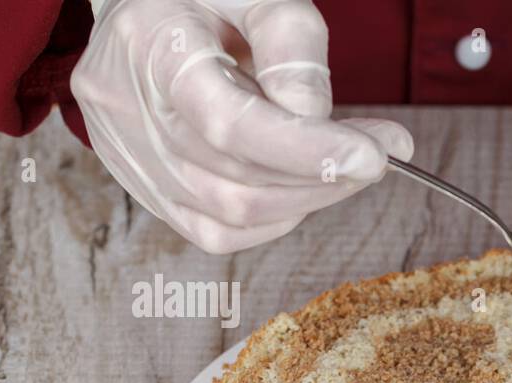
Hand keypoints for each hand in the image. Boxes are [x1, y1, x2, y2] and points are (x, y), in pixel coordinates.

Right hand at [71, 0, 413, 253]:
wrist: (145, 11)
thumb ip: (291, 43)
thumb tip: (314, 118)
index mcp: (151, 46)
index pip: (230, 124)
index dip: (306, 151)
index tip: (373, 155)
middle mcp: (128, 109)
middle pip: (238, 178)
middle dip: (325, 175)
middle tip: (383, 151)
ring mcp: (129, 156)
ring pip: (233, 212)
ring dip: (310, 198)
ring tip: (350, 163)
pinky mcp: (144, 189)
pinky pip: (218, 232)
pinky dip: (275, 217)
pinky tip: (303, 184)